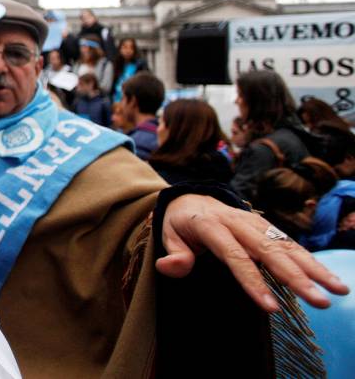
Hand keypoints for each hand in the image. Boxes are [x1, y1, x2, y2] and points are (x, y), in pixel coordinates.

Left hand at [157, 194, 349, 311]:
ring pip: (286, 244)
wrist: (190, 198)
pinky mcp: (266, 225)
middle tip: (320, 301)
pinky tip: (329, 277)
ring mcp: (254, 222)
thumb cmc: (180, 224)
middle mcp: (237, 221)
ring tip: (338, 289)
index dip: (252, 281)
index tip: (270, 306)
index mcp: (211, 225)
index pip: (235, 256)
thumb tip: (170, 267)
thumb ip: (173, 252)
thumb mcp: (167, 235)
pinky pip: (290, 242)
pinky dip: (310, 259)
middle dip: (296, 277)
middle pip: (269, 251)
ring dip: (314, 267)